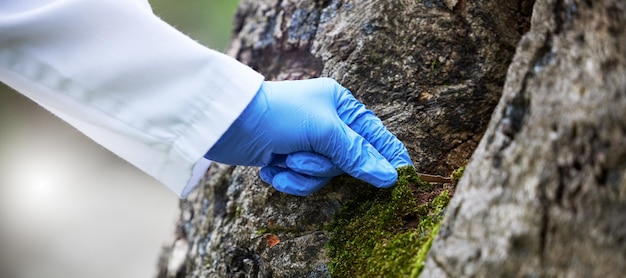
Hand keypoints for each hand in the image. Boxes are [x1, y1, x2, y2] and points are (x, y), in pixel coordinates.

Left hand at [205, 78, 411, 195]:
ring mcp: (308, 142)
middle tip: (301, 157)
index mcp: (341, 105)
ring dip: (302, 173)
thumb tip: (390, 177)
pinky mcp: (290, 157)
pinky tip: (270, 168)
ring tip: (282, 159)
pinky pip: (304, 181)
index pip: (376, 135)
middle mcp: (328, 122)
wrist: (228, 124)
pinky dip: (287, 179)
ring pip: (324, 175)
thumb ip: (356, 154)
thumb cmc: (278, 116)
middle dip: (322, 166)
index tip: (404, 179)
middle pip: (348, 161)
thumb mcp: (322, 131)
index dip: (389, 157)